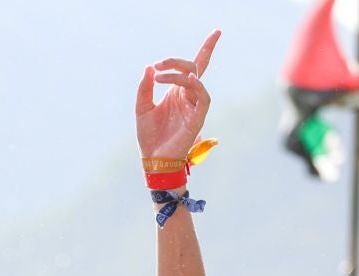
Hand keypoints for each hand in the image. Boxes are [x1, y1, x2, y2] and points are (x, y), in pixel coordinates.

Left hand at [136, 30, 219, 160]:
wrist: (153, 159)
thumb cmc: (149, 136)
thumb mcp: (142, 108)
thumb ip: (145, 88)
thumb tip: (149, 68)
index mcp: (176, 92)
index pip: (192, 67)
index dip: (207, 48)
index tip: (217, 32)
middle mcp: (187, 96)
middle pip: (194, 68)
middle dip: (177, 61)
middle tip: (159, 64)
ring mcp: (194, 105)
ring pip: (195, 80)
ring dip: (178, 74)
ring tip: (160, 76)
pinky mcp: (198, 117)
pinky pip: (203, 96)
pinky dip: (195, 86)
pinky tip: (184, 81)